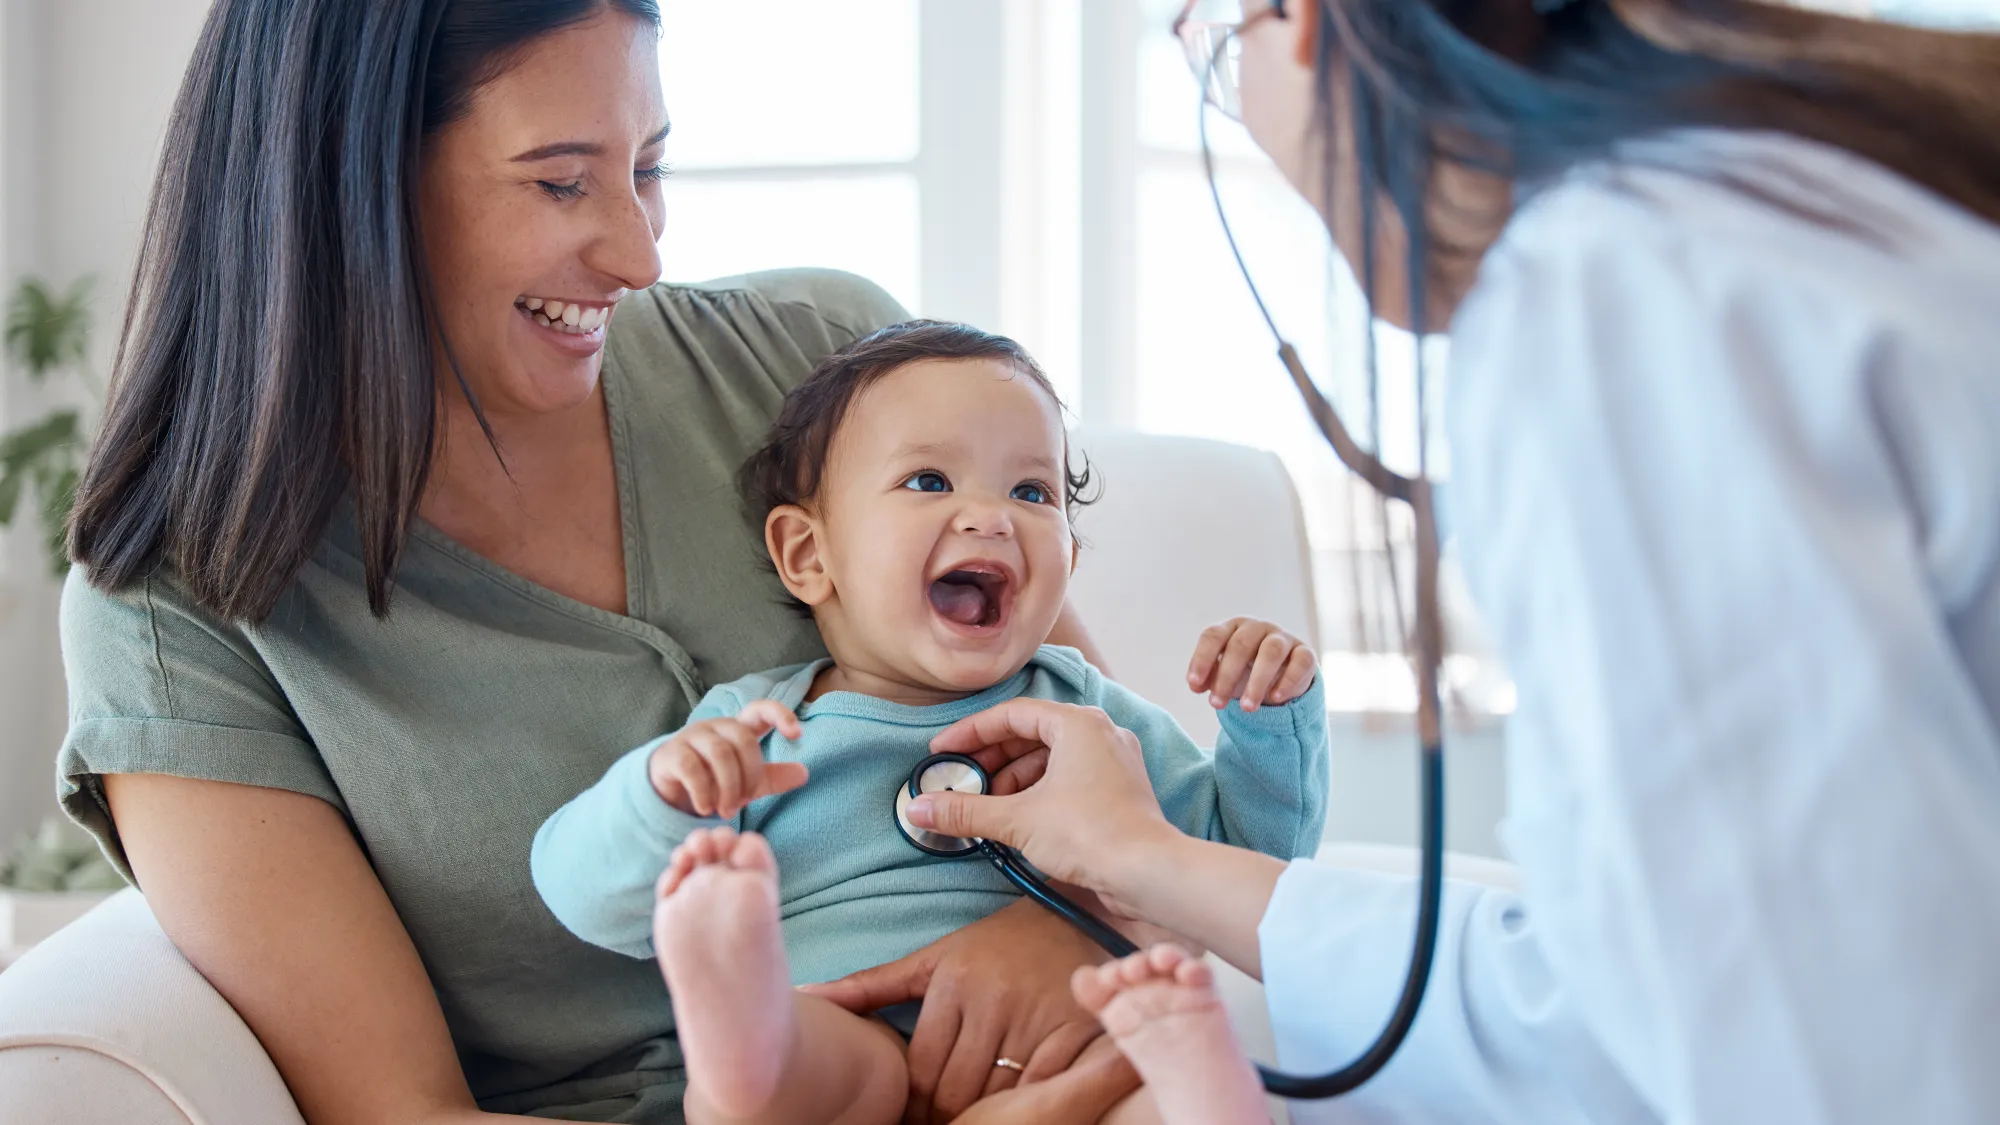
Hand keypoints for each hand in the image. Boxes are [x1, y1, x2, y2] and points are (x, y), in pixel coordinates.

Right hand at [646, 700, 807, 817]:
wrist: (671, 790)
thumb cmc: (714, 780)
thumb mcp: (748, 782)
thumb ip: (774, 777)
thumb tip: (804, 773)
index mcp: (738, 728)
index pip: (760, 709)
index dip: (780, 715)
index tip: (797, 734)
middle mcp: (716, 727)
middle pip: (743, 740)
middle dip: (749, 775)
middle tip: (743, 802)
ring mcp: (691, 737)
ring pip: (719, 753)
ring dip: (728, 787)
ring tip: (727, 810)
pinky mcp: (671, 753)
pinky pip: (692, 768)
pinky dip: (703, 792)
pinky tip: (706, 808)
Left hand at [800, 899, 1113, 1123]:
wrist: (1076, 916)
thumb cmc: (997, 945)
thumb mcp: (934, 958)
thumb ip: (872, 985)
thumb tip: (807, 997)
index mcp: (953, 980)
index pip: (922, 1069)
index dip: (914, 1105)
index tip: (913, 1117)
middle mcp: (992, 997)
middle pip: (957, 1090)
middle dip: (945, 1117)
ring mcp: (1036, 1016)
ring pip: (996, 1096)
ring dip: (984, 1115)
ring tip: (977, 1119)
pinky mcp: (1074, 1031)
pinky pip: (1040, 1089)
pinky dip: (1025, 1105)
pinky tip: (1016, 1107)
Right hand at [908, 699, 1177, 899]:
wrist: (1149, 873)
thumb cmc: (1089, 833)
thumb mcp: (1017, 820)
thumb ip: (966, 810)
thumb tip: (918, 809)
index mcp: (1077, 723)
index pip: (1011, 715)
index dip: (970, 733)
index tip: (942, 752)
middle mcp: (1100, 733)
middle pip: (1031, 734)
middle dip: (992, 760)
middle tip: (961, 782)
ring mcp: (1114, 761)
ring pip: (1051, 758)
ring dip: (1014, 779)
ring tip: (987, 807)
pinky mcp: (1119, 790)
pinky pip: (1069, 778)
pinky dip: (1039, 792)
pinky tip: (1018, 818)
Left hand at [1186, 617, 1315, 712]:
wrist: (1282, 676)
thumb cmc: (1246, 671)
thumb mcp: (1225, 674)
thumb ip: (1209, 677)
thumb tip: (1196, 685)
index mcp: (1233, 628)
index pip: (1213, 635)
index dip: (1202, 659)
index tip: (1194, 686)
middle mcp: (1257, 628)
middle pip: (1240, 645)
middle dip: (1226, 677)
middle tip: (1216, 704)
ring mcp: (1283, 638)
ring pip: (1271, 652)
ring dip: (1257, 681)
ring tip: (1246, 708)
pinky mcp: (1305, 653)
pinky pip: (1300, 662)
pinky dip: (1288, 681)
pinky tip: (1275, 698)